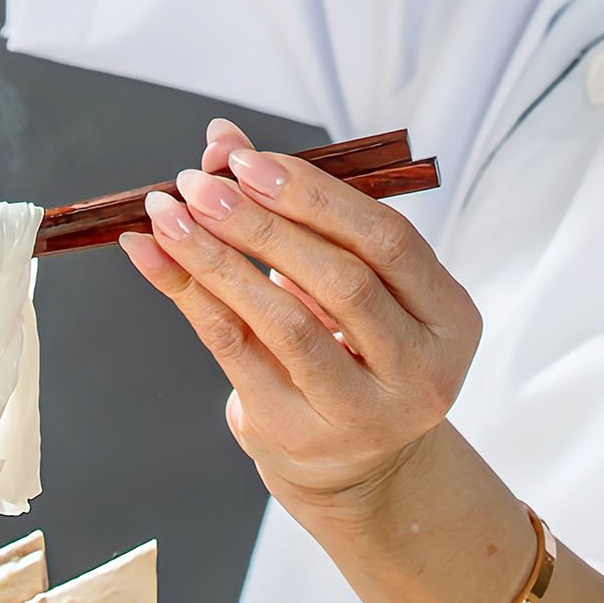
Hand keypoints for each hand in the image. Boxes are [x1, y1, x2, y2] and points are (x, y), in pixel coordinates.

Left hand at [118, 119, 481, 510]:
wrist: (358, 463)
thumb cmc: (355, 345)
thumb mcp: (350, 277)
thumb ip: (298, 208)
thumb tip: (222, 139)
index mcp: (450, 318)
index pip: (389, 240)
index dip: (317, 196)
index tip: (249, 160)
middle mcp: (419, 371)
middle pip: (340, 281)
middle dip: (262, 222)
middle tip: (201, 183)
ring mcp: (360, 412)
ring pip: (285, 321)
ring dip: (218, 256)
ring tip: (168, 213)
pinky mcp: (297, 433)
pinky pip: (236, 350)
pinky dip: (190, 291)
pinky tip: (153, 252)